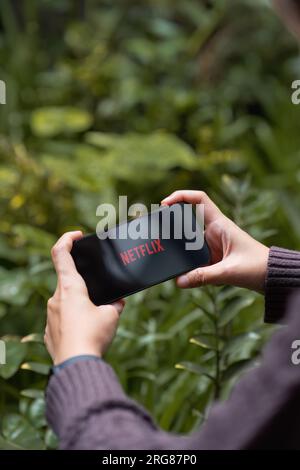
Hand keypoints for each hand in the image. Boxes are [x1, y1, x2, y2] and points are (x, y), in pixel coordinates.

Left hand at [45, 231, 124, 364]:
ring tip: (97, 319)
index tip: (76, 235)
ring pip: (66, 301)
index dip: (67, 239)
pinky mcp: (50, 331)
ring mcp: (50, 315)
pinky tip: (87, 333)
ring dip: (81, 305)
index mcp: (70, 288)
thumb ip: (114, 304)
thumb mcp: (111, 316)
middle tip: (101, 296)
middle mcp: (56, 298)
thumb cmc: (93, 336)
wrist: (76, 365)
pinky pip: (63, 319)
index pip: (61, 253)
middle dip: (85, 285)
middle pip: (68, 281)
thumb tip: (117, 303)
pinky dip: (75, 320)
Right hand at [161, 190, 268, 292]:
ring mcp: (213, 245)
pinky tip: (184, 275)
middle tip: (155, 232)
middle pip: (187, 222)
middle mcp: (214, 232)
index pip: (199, 199)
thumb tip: (179, 281)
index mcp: (220, 224)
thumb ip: (203, 276)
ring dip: (180, 250)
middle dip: (172, 226)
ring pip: (189, 243)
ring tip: (167, 258)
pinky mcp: (213, 258)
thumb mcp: (229, 272)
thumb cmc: (257, 267)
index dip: (181, 196)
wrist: (272, 277)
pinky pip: (195, 258)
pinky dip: (188, 265)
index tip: (165, 204)